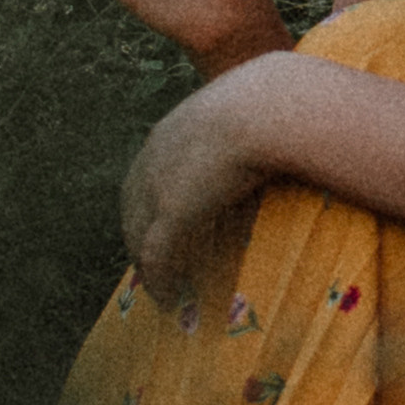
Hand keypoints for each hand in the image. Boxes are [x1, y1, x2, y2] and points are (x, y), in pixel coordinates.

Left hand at [121, 78, 265, 292]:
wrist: (266, 108)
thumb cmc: (272, 104)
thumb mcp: (249, 114)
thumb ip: (245, 130)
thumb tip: (270, 139)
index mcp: (170, 131)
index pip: (144, 174)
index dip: (147, 203)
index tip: (158, 224)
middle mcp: (154, 158)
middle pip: (132, 207)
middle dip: (138, 236)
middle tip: (150, 263)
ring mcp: (158, 186)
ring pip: (138, 236)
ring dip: (147, 265)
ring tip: (159, 288)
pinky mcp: (172, 213)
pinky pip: (156, 257)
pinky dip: (158, 281)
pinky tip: (167, 300)